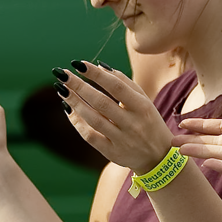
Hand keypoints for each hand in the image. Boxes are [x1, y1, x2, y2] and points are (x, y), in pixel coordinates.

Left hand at [59, 61, 176, 175]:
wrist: (159, 156)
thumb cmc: (149, 122)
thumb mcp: (145, 102)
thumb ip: (125, 83)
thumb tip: (100, 66)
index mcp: (143, 107)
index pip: (117, 87)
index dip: (96, 75)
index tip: (79, 64)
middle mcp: (133, 123)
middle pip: (101, 102)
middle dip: (79, 86)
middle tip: (62, 75)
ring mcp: (122, 139)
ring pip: (93, 119)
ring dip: (74, 103)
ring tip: (61, 90)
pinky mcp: (112, 152)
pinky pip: (90, 136)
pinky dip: (77, 122)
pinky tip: (68, 109)